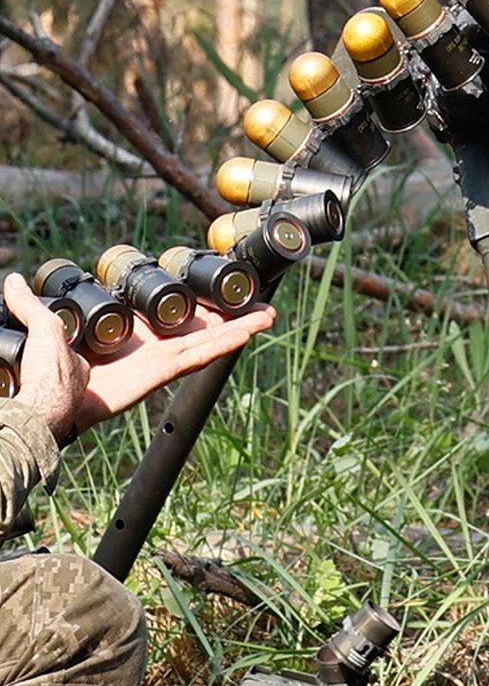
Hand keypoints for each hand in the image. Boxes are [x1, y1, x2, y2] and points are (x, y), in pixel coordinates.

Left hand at [3, 272, 273, 441]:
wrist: (47, 407)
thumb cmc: (42, 376)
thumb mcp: (41, 326)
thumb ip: (29, 303)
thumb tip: (13, 279)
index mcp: (127, 336)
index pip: (166, 316)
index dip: (190, 302)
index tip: (210, 287)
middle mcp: (149, 348)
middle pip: (198, 327)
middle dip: (226, 314)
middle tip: (252, 299)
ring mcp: (160, 361)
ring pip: (208, 338)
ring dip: (239, 326)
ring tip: (267, 312)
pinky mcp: (164, 371)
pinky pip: (200, 355)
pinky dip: (227, 342)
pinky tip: (250, 330)